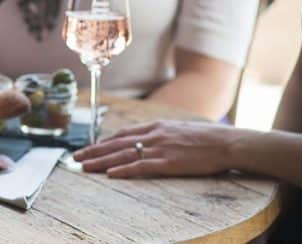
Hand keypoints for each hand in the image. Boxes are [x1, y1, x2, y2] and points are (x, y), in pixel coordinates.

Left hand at [71, 119, 240, 177]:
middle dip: (94, 150)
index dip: (105, 141)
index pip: (123, 134)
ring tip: (84, 166)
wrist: (226, 142)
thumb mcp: (180, 129)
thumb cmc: (207, 138)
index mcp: (156, 126)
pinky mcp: (168, 162)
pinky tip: (110, 175)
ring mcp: (159, 148)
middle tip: (75, 156)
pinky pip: (141, 167)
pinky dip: (123, 170)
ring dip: (101, 161)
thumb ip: (162, 133)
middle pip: (116, 143)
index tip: (91, 146)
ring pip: (123, 155)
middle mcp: (153, 135)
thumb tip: (150, 138)